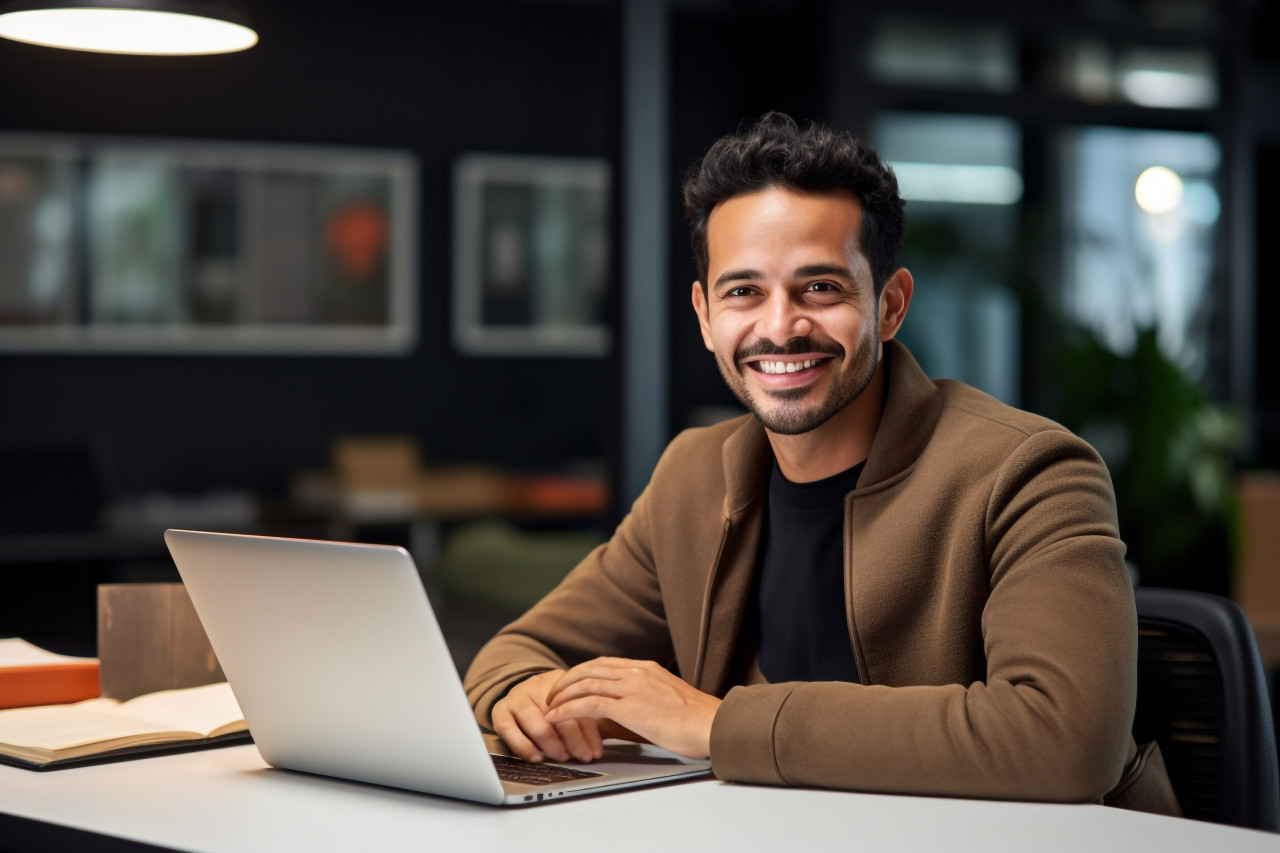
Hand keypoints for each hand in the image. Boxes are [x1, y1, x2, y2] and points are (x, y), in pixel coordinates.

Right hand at [491, 669, 604, 763]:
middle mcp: (537, 685)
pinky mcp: (500, 711)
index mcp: (559, 680)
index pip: (579, 705)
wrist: (518, 695)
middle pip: (560, 715)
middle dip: (575, 740)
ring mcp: (517, 697)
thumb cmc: (551, 706)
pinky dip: (526, 748)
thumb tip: (606, 741)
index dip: (590, 731)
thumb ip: (587, 718)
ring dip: (553, 745)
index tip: (596, 751)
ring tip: (563, 757)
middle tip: (583, 756)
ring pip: (538, 724)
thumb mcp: (571, 703)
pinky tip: (538, 757)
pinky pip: (511, 732)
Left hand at [544, 658, 721, 758]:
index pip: (604, 664)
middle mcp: (636, 672)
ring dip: (561, 696)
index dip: (581, 673)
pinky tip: (556, 717)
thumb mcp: (669, 697)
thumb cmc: (697, 719)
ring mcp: (632, 687)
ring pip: (584, 684)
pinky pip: (588, 704)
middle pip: (589, 669)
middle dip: (566, 681)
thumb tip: (640, 706)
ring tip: (548, 707)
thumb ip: (650, 695)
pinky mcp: (628, 706)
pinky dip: (567, 709)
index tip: (570, 685)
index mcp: (645, 668)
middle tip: (552, 695)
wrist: (712, 724)